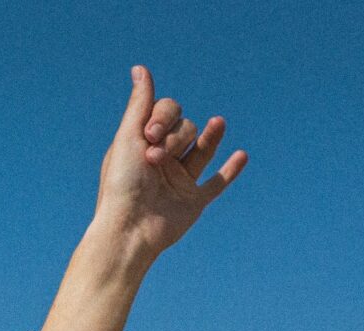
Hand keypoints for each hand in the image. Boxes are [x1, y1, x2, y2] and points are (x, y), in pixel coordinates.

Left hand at [95, 65, 247, 261]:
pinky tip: (241, 155)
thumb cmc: (122, 184)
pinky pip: (217, 182)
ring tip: (217, 123)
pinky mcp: (194, 200)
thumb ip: (140, 104)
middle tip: (155, 156)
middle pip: (186, 128)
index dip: (163, 117)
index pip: (166, 112)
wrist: (129, 229)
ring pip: (203, 149)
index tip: (149, 135)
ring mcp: (180, 180)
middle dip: (175, 136)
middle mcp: (162, 160)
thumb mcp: (128, 138)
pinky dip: (230, 170)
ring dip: (209, 137)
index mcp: (143, 144)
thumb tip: (140, 68)